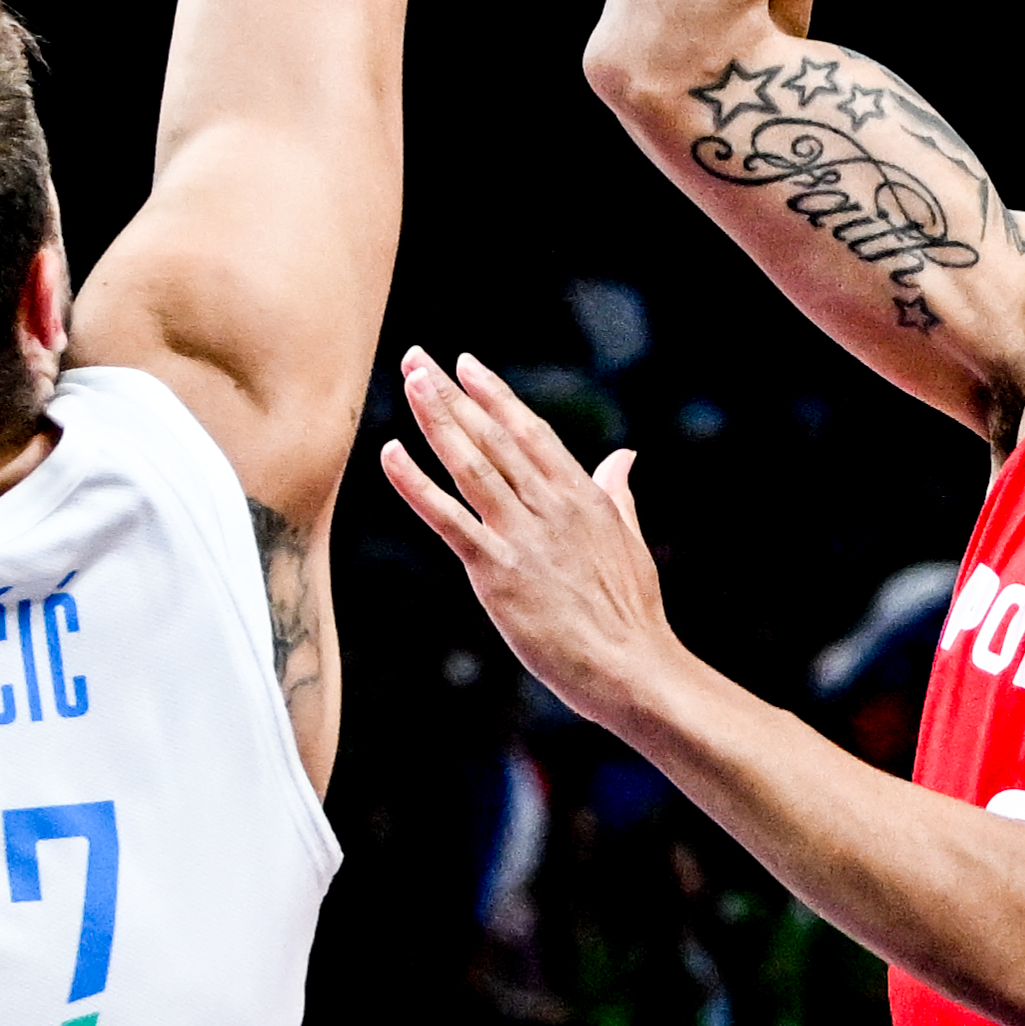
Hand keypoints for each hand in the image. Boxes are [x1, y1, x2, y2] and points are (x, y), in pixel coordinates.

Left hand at [381, 348, 683, 727]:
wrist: (633, 667)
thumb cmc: (632, 614)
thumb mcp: (629, 540)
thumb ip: (617, 492)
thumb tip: (623, 455)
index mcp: (582, 495)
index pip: (530, 430)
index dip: (495, 394)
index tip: (466, 363)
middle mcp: (550, 505)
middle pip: (493, 436)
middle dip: (453, 394)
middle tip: (419, 358)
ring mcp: (523, 535)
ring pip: (471, 464)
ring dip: (437, 420)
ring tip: (409, 383)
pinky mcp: (498, 571)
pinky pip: (448, 519)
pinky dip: (416, 485)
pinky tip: (391, 454)